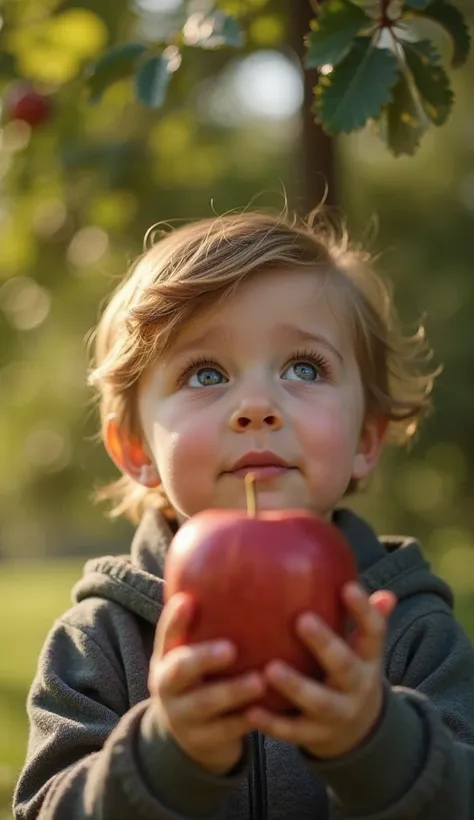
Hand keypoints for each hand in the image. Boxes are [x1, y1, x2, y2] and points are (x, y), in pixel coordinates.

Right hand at [148, 592, 265, 774]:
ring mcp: (182, 716)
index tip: (188, 601)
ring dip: (232, 692)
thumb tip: (236, 570)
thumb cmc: (203, 679)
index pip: (166, 635)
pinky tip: (267, 710)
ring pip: (204, 704)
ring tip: (260, 681)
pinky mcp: (202, 741)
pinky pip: (226, 731)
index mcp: (166, 658)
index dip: (174, 620)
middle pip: (179, 671)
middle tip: (231, 648)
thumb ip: (210, 625)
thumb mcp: (194, 654)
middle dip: (202, 658)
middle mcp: (167, 686)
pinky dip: (245, 721)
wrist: (191, 737)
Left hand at [244, 583, 396, 759]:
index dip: (363, 611)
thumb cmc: (346, 666)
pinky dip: (273, 723)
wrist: (356, 728)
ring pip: (318, 701)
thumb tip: (352, 573)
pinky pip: (293, 730)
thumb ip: (357, 613)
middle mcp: (357, 686)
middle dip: (325, 645)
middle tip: (302, 620)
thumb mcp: (360, 644)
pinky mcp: (315, 735)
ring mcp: (337, 713)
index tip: (348, 586)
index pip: (373, 632)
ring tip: (270, 668)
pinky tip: (250, 709)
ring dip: (295, 685)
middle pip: (344, 666)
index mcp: (367, 658)